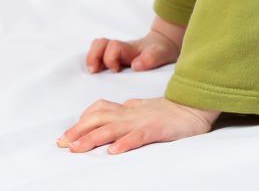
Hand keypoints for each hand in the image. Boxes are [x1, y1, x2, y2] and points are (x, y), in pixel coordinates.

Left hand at [56, 97, 220, 153]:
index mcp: (129, 109)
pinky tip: (114, 151)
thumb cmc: (172, 110)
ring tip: (77, 149)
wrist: (196, 107)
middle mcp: (132, 113)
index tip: (66, 136)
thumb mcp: (147, 107)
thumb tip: (120, 107)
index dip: (81, 121)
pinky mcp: (157, 129)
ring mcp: (144, 121)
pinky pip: (138, 135)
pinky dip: (125, 143)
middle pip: (99, 118)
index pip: (99, 110)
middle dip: (78, 131)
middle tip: (62, 144)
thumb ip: (131, 108)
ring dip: (92, 138)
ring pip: (113, 127)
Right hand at [86, 29, 180, 72]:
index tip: (116, 70)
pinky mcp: (113, 61)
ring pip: (96, 49)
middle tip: (95, 71)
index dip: (111, 57)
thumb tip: (135, 65)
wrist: (164, 46)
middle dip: (93, 57)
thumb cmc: (160, 51)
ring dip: (90, 60)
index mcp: (128, 48)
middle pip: (99, 44)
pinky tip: (96, 76)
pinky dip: (93, 65)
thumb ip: (151, 58)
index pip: (113, 46)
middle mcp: (118, 49)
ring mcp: (114, 54)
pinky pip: (98, 59)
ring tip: (93, 73)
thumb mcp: (161, 54)